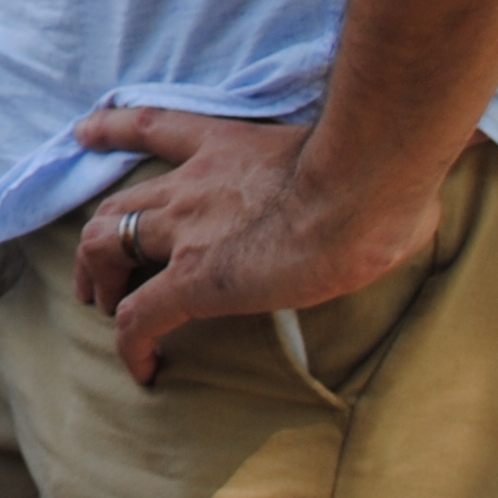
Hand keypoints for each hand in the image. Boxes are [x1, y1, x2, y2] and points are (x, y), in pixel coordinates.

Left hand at [69, 107, 443, 382]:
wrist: (362, 186)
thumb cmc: (379, 170)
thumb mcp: (347, 154)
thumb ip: (352, 169)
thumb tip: (410, 190)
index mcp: (224, 147)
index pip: (153, 126)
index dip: (112, 130)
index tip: (86, 132)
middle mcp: (192, 186)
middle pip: (118, 204)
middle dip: (98, 239)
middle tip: (96, 270)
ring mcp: (187, 231)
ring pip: (108, 248)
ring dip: (98, 280)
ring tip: (102, 310)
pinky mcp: (194, 280)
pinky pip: (141, 316)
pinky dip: (131, 344)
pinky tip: (140, 370)